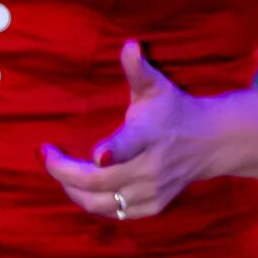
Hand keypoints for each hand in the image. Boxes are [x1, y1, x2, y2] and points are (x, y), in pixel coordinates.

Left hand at [41, 41, 216, 219]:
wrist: (210, 142)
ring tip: (60, 172)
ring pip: (99, 202)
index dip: (114, 152)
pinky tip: (83, 187)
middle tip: (47, 155)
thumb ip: (138, 69)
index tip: (97, 154)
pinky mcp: (151, 206)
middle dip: (63, 171)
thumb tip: (128, 45)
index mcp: (150, 136)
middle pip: (99, 180)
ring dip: (72, 189)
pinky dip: (91, 202)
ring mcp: (151, 191)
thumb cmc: (175, 110)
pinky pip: (111, 212)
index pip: (130, 146)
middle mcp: (151, 168)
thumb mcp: (157, 87)